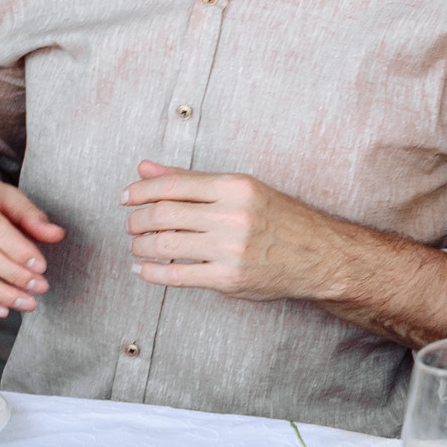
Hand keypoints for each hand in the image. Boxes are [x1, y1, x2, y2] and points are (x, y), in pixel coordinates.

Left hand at [120, 162, 362, 300]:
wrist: (320, 256)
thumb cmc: (280, 220)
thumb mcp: (242, 191)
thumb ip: (191, 181)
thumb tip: (145, 168)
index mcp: (236, 187)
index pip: (173, 185)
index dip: (140, 191)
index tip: (126, 198)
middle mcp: (233, 215)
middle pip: (163, 214)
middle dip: (137, 220)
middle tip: (132, 224)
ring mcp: (231, 248)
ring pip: (164, 245)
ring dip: (140, 246)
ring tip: (137, 246)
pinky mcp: (229, 278)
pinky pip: (176, 276)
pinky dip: (151, 273)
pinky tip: (143, 269)